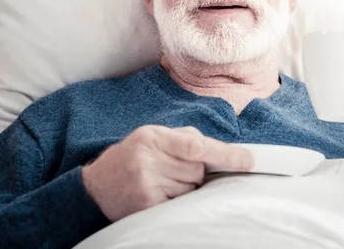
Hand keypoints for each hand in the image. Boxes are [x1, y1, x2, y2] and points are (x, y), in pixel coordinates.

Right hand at [81, 125, 252, 221]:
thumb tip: (216, 149)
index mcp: (153, 137)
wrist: (95, 186)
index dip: (225, 154)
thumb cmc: (129, 157)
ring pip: (190, 189)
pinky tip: (159, 194)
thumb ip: (183, 137)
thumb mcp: (150, 136)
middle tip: (172, 170)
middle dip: (194, 172)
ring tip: (161, 182)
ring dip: (184, 188)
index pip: (196, 145)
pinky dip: (176, 201)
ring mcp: (147, 185)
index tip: (248, 161)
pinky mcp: (146, 207)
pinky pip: (179, 205)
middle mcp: (148, 160)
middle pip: (197, 170)